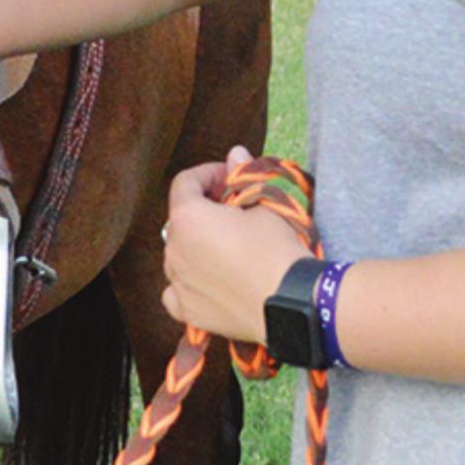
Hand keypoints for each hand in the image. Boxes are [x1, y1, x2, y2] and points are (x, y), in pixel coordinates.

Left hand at [160, 147, 306, 342]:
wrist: (291, 303)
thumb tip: (235, 153)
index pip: (185, 182)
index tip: (230, 179)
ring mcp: (177, 282)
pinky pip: (176, 290)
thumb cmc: (277, 249)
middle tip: (233, 212)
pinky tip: (211, 281)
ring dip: (196, 246)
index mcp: (187, 218)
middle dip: (203, 211)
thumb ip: (242, 179)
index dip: (208, 174)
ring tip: (227, 248)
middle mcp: (173, 249)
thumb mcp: (264, 206)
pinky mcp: (186, 310)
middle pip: (181, 219)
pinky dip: (189, 282)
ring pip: (178, 254)